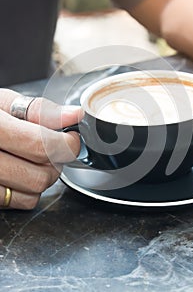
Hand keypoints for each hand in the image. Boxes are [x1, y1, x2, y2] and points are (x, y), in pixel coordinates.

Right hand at [0, 89, 83, 209]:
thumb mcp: (1, 103)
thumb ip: (39, 110)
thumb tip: (74, 115)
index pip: (42, 146)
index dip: (66, 143)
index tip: (70, 137)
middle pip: (41, 174)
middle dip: (56, 161)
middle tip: (53, 147)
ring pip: (34, 192)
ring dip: (45, 176)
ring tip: (36, 158)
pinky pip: (22, 202)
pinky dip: (30, 189)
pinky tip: (21, 172)